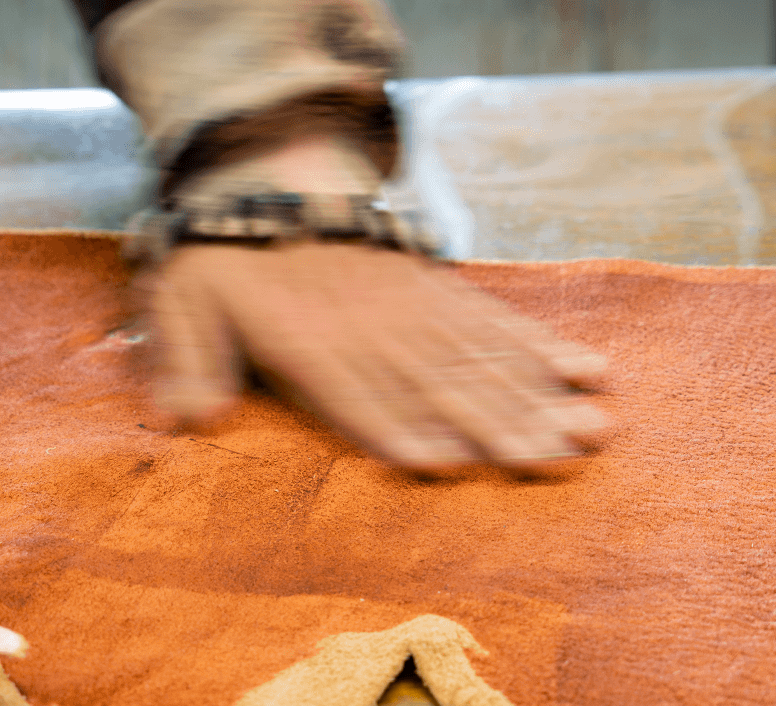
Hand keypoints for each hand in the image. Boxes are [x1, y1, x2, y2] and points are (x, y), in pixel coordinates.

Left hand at [145, 240, 608, 469]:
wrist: (266, 173)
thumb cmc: (222, 257)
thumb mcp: (183, 305)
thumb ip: (189, 362)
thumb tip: (190, 420)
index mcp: (309, 343)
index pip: (359, 395)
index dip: (400, 427)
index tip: (448, 462)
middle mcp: (374, 330)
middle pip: (444, 383)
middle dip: (502, 422)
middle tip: (555, 457)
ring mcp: (415, 309)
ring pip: (485, 357)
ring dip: (541, 396)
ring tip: (592, 429)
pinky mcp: (439, 292)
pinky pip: (497, 322)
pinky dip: (543, 348)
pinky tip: (587, 370)